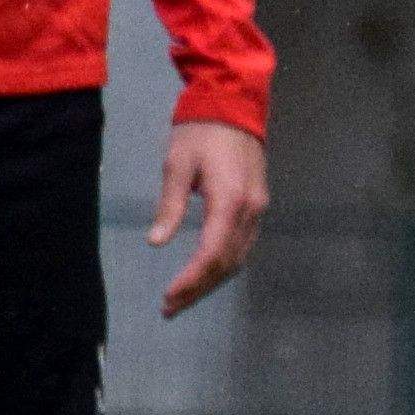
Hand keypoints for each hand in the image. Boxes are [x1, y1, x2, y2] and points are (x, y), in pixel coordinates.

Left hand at [151, 121, 271, 315]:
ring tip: (183, 298)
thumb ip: (169, 206)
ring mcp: (258, 210)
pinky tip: (204, 273)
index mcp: (230, 201)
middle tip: (170, 308)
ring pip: (237, 258)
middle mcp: (250, 211)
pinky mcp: (257, 206)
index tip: (169, 297)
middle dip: (198, 288)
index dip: (190, 279)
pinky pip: (242, 245)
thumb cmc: (200, 132)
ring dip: (210, 281)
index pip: (211, 253)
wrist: (233, 106)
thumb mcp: (176, 165)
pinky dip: (222, 265)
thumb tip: (156, 242)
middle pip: (227, 263)